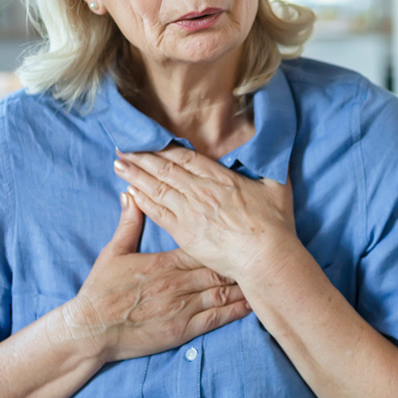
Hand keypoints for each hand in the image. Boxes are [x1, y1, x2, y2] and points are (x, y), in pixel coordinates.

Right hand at [55, 191, 251, 363]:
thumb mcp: (114, 252)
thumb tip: (131, 193)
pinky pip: (216, 318)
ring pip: (223, 291)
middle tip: (264, 251)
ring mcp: (183, 307)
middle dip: (241, 259)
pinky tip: (253, 304)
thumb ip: (128, 223)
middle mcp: (179, 282)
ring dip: (245, 283)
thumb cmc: (101, 291)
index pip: (203, 245)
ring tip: (266, 275)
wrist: (91, 330)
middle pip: (219, 266)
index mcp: (166, 262)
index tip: (242, 231)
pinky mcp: (183, 329)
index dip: (225, 239)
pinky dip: (237, 311)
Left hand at [113, 145, 295, 284]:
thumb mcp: (278, 187)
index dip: (165, 148)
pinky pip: (158, 213)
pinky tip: (130, 192)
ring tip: (119, 164)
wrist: (265, 257)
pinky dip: (142, 201)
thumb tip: (273, 150)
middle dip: (142, 157)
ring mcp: (190, 212)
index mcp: (221, 178)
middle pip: (165, 169)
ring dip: (136, 175)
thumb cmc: (275, 225)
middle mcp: (201, 191)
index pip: (186, 158)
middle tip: (123, 147)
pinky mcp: (185, 233)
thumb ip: (269, 167)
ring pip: (157, 188)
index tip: (150, 140)